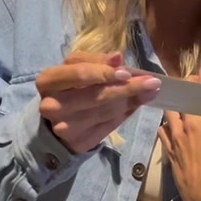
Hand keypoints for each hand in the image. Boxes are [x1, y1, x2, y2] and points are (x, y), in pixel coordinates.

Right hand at [37, 52, 160, 153]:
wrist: (54, 123)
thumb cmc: (67, 88)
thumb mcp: (75, 68)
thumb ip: (96, 61)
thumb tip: (118, 58)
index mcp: (48, 81)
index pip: (80, 75)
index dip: (105, 73)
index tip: (128, 72)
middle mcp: (52, 106)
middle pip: (96, 96)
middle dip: (127, 88)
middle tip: (152, 82)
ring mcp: (65, 127)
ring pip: (106, 112)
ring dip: (132, 101)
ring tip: (150, 92)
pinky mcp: (79, 142)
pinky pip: (109, 126)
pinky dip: (126, 114)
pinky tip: (138, 104)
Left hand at [158, 61, 200, 200]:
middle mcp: (191, 121)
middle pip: (184, 92)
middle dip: (190, 81)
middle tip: (196, 80)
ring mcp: (177, 135)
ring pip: (170, 107)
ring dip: (175, 98)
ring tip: (181, 97)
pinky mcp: (169, 148)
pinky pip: (163, 128)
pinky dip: (166, 121)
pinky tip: (170, 122)